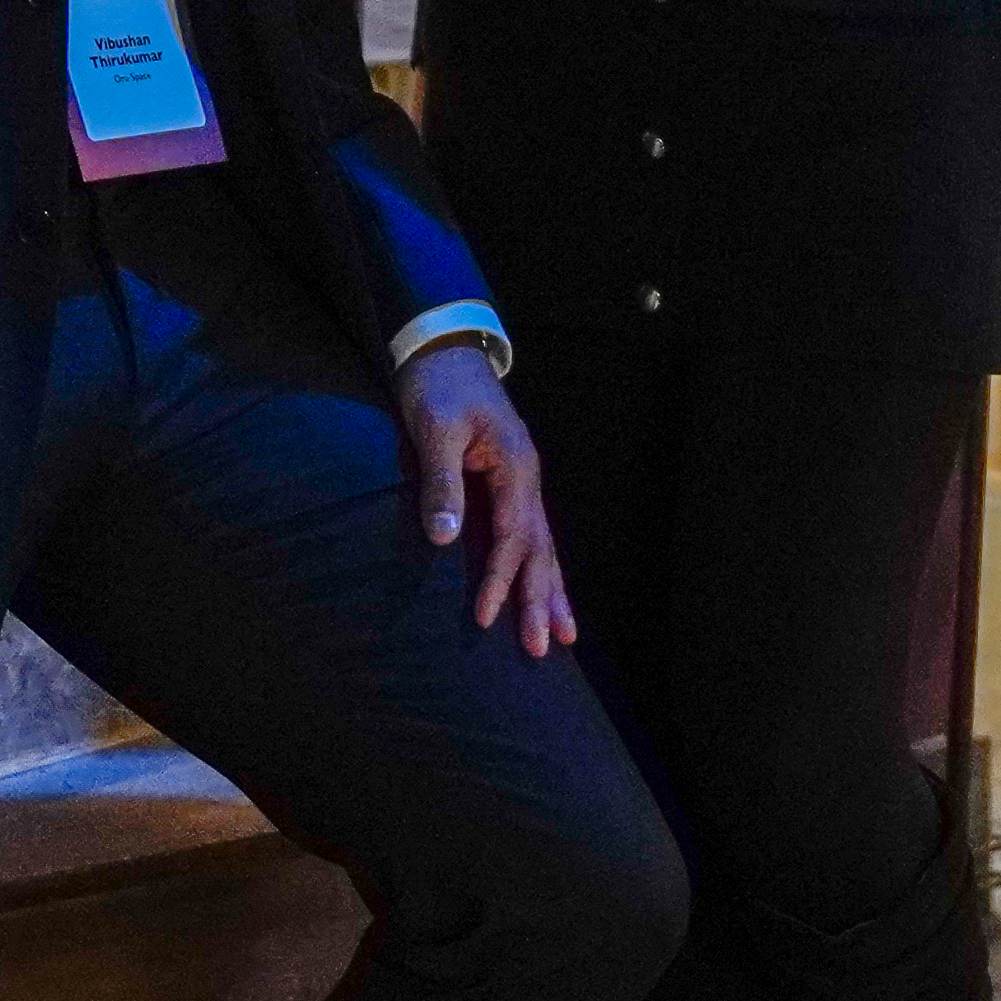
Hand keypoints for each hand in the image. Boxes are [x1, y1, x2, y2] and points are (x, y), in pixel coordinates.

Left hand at [396, 340, 569, 653]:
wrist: (444, 350)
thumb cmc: (437, 386)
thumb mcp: (435, 429)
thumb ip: (441, 482)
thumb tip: (443, 538)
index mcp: (515, 466)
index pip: (512, 536)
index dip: (500, 580)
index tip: (485, 619)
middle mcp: (528, 479)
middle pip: (540, 550)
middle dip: (541, 601)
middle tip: (543, 649)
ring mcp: (524, 483)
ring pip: (545, 547)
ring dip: (551, 593)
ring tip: (565, 637)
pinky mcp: (510, 485)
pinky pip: (531, 536)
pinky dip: (540, 569)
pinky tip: (547, 593)